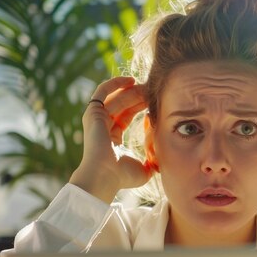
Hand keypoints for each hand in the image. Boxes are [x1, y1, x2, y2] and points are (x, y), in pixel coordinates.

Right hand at [69, 77, 150, 203]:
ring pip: (117, 96)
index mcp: (112, 137)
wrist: (105, 176)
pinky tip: (131, 80)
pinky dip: (115, 83)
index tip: (156, 99)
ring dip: (132, 90)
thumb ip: (153, 162)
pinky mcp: (93, 112)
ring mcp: (96, 118)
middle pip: (123, 103)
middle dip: (139, 95)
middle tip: (154, 89)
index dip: (141, 105)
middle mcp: (103, 126)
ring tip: (147, 85)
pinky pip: (103, 91)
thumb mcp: (144, 170)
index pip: (128, 114)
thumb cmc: (122, 176)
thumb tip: (163, 161)